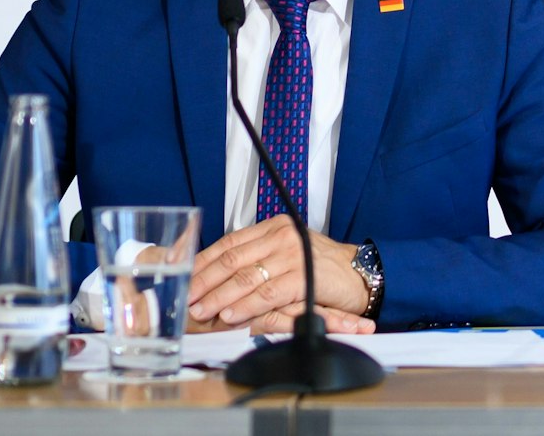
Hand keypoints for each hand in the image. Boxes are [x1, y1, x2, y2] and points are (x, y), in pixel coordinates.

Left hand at [185, 217, 375, 333]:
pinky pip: (267, 293)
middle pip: (232, 259)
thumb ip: (259, 258)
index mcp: (275, 227)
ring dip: (219, 297)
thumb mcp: (288, 254)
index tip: (184, 277)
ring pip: (246, 277)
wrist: (359, 274)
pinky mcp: (303, 276)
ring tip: (202, 311)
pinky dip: (246, 306)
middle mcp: (282, 235)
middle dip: (204, 281)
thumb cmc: (321, 267)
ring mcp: (293, 254)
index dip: (203, 261)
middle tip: (186, 298)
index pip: (229, 242)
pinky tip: (231, 315)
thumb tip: (218, 276)